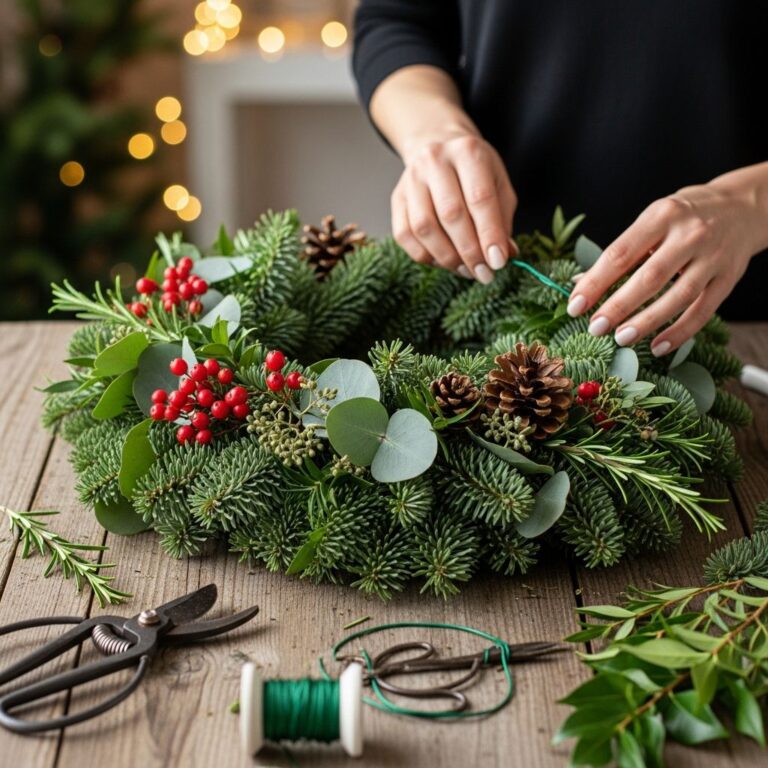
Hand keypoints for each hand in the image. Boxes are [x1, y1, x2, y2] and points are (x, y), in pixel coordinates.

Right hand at [391, 131, 516, 282]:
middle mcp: (435, 161)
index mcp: (467, 152)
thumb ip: (502, 221)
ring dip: (447, 257)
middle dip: (469, 251)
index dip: (489, 234)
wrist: (439, 148)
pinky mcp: (397, 199)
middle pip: (450, 214)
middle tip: (484, 273)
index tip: (498, 262)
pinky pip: (405, 236)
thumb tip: (503, 256)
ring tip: (465, 269)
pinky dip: (426, 256)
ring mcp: (411, 179)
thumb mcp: (499, 187)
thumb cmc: (475, 172)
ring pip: (424, 228)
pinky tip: (443, 261)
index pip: (479, 198)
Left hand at [566, 177, 767, 354]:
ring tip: (621, 339)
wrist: (741, 207)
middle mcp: (689, 234)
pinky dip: (680, 332)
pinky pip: (703, 310)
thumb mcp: (651, 222)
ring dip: (647, 322)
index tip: (575, 306)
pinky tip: (658, 346)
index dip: (595, 282)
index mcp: (661, 216)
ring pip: (678, 296)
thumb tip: (580, 285)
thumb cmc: (683, 218)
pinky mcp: (729, 278)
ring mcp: (712, 257)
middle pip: (650, 277)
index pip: (620, 254)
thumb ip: (621, 253)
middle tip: (596, 328)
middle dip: (619, 306)